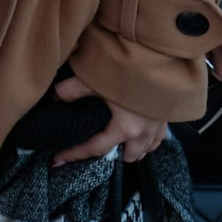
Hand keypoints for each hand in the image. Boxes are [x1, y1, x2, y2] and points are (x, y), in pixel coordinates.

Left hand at [49, 74, 168, 165]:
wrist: (162, 62)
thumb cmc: (128, 72)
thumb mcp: (93, 79)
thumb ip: (71, 90)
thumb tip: (55, 98)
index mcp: (123, 128)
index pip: (95, 148)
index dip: (75, 154)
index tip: (58, 159)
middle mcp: (142, 133)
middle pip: (128, 156)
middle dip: (114, 156)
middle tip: (97, 148)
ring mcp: (157, 128)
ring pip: (145, 150)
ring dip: (133, 150)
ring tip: (120, 144)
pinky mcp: (167, 119)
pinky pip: (158, 140)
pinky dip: (148, 141)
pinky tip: (142, 135)